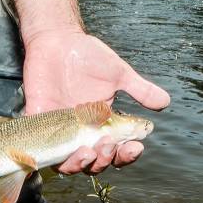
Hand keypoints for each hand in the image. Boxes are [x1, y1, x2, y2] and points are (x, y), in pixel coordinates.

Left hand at [21, 28, 169, 174]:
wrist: (57, 39)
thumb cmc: (87, 55)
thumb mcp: (118, 73)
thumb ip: (140, 89)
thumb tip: (165, 102)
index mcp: (101, 125)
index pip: (116, 151)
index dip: (126, 155)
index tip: (136, 147)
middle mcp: (80, 133)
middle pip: (95, 163)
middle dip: (105, 159)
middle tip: (109, 143)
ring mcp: (58, 129)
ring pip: (69, 163)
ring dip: (81, 163)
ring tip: (89, 151)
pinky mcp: (37, 120)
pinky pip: (39, 146)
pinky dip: (48, 154)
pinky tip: (62, 149)